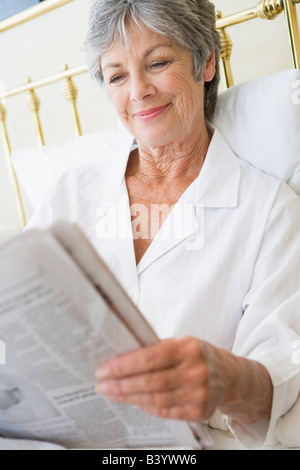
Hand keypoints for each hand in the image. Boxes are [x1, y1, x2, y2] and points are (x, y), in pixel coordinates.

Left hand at [95, 337, 236, 421]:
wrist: (230, 376)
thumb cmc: (199, 355)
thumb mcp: (182, 343)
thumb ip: (157, 349)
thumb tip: (122, 358)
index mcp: (188, 348)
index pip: (149, 358)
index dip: (123, 366)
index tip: (104, 369)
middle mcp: (195, 372)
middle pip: (149, 382)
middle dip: (120, 384)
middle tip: (101, 384)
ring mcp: (198, 394)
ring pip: (154, 399)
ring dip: (128, 397)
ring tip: (111, 393)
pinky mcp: (198, 412)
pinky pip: (164, 411)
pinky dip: (145, 406)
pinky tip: (132, 401)